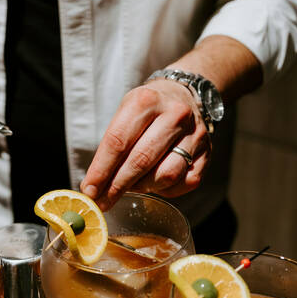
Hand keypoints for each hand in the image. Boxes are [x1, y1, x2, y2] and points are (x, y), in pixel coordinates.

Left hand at [80, 79, 210, 210]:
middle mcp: (174, 115)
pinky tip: (155, 183)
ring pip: (165, 175)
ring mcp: (194, 134)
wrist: (182, 95)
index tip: (89, 191)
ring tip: (131, 185)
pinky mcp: (207, 152)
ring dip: (143, 187)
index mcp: (146, 101)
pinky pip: (184, 182)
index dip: (101, 171)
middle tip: (102, 202)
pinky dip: (166, 189)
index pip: (118, 142)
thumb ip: (111, 147)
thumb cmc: (147, 110)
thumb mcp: (125, 114)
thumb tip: (94, 187)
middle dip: (117, 187)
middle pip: (141, 161)